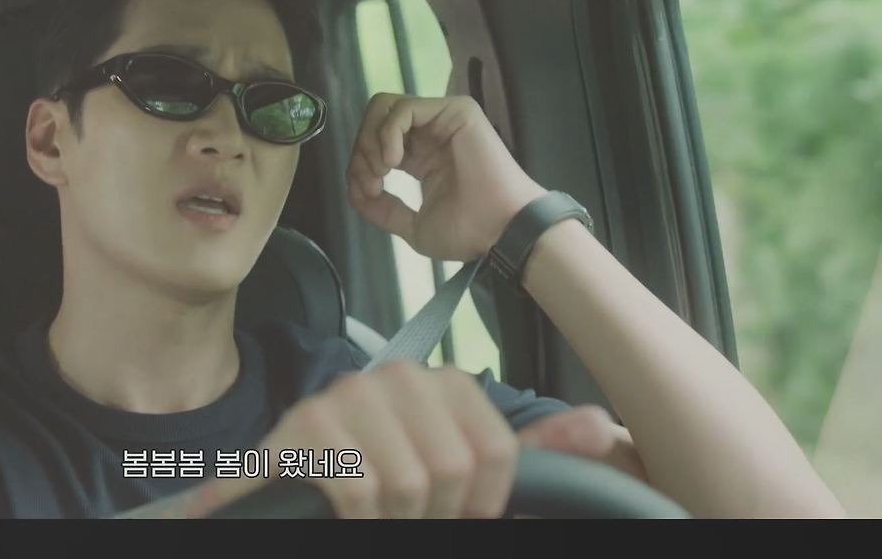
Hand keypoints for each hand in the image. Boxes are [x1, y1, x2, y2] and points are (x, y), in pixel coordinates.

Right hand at [196, 360, 617, 518]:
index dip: (479, 505)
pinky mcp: (306, 424)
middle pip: (452, 469)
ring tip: (375, 511)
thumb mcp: (460, 465)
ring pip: (407, 484)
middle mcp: (398, 376)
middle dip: (432, 513)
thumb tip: (603, 426)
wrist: (293, 481)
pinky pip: (360, 491)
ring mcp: (348, 394)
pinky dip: (356, 518)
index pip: (495, 454)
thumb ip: (529, 451)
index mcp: (444, 383)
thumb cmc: (382, 475)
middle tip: (405, 514)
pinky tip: (342, 509)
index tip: (452, 512)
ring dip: (392, 519)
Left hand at [346, 94, 546, 260]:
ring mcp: (442, 120)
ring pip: (384, 108)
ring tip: (382, 170)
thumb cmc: (467, 232)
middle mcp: (430, 134)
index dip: (359, 165)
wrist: (499, 232)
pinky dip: (387, 132)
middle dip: (361, 149)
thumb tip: (354, 192)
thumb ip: (381, 209)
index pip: (374, 143)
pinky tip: (393, 160)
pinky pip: (403, 109)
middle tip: (372, 181)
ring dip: (371, 140)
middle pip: (374, 120)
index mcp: (420, 157)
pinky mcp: (455, 111)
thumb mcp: (411, 225)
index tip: (368, 193)